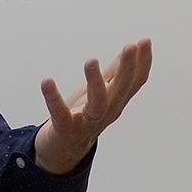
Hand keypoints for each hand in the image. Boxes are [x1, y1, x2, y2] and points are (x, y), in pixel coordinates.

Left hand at [33, 37, 152, 174]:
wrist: (61, 151)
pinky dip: (53, 98)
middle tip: (130, 46)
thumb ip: (114, 72)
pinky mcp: (65, 129)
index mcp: (115, 102)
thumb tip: (130, 50)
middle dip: (127, 68)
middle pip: (121, 91)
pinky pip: (60, 114)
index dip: (143, 63)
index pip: (135, 83)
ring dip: (96, 81)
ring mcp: (87, 123)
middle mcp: (106, 112)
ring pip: (98, 103)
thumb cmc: (82, 116)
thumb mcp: (100, 91)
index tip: (145, 41)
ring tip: (91, 60)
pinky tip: (47, 81)